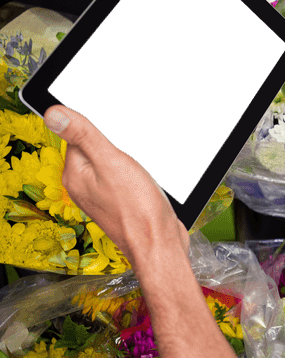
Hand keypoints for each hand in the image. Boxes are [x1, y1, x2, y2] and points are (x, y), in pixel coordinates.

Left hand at [44, 106, 189, 265]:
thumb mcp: (110, 162)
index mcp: (75, 174)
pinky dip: (137, 171)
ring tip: (141, 169)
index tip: (117, 139)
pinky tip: (146, 178)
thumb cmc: (137, 208)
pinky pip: (125, 175)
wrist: (159, 244)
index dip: (99, 128)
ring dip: (129, 158)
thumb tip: (52, 113)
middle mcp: (84, 185)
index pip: (78, 135)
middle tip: (132, 157)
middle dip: (117, 144)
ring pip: (114, 161)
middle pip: (96, 147)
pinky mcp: (120, 200)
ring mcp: (102, 194)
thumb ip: (83, 135)